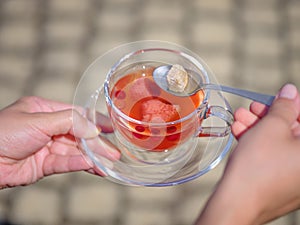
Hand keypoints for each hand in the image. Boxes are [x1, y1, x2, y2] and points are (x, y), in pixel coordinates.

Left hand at [0, 96, 119, 188]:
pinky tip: (93, 167)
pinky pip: (65, 164)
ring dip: (92, 157)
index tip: (111, 127)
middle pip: (78, 135)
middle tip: (114, 152)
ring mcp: (46, 147)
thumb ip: (69, 122)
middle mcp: (47, 128)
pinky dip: (79, 165)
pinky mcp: (43, 165)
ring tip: (109, 163)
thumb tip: (93, 129)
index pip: (76, 114)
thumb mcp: (38, 121)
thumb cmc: (3, 133)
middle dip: (96, 143)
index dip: (95, 120)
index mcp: (44, 111)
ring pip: (74, 151)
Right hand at [196, 84, 299, 224]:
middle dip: (270, 116)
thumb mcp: (271, 127)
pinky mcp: (280, 182)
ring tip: (240, 118)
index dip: (293, 105)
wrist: (237, 202)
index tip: (279, 97)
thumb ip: (284, 107)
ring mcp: (295, 177)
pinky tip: (240, 133)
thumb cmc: (257, 168)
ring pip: (279, 144)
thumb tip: (290, 93)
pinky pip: (272, 157)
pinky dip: (258, 144)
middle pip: (293, 132)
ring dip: (259, 128)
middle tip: (255, 107)